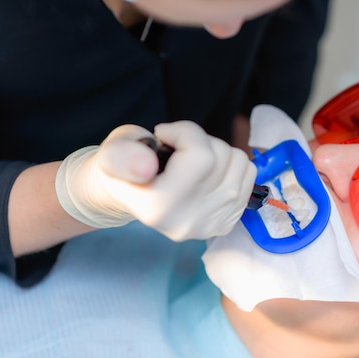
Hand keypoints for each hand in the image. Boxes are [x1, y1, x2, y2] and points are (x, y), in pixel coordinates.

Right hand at [55, 121, 256, 240]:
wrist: (131, 196)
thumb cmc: (122, 169)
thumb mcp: (110, 154)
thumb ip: (122, 156)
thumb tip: (146, 166)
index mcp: (159, 208)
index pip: (200, 156)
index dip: (185, 132)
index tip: (164, 134)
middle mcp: (189, 222)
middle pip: (222, 157)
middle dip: (201, 140)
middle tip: (177, 149)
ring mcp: (212, 225)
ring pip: (239, 162)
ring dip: (217, 151)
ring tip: (191, 160)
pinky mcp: (227, 222)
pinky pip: (248, 175)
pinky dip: (230, 164)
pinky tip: (206, 173)